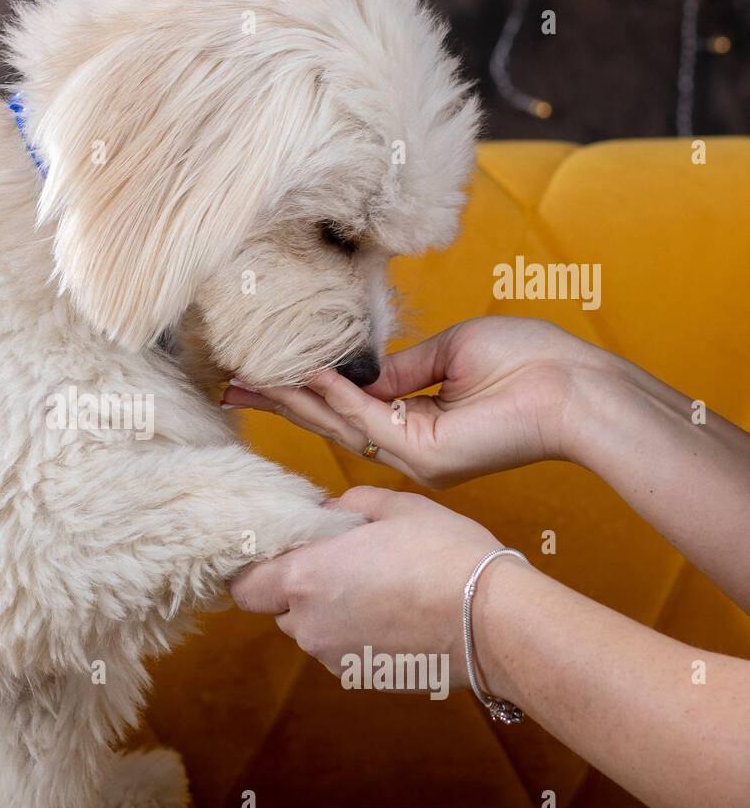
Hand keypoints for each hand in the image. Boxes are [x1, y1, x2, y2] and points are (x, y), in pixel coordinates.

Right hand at [222, 316, 613, 487]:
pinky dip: (336, 395)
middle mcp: (410, 446)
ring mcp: (416, 456)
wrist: (577, 386)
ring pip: (340, 425)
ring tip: (249, 380)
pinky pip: (368, 421)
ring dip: (293, 399)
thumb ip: (402, 367)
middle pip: (330, 421)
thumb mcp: (452, 351)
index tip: (262, 373)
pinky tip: (305, 374)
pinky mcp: (427, 456)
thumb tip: (360, 368)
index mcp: (417, 421)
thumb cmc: (530, 361)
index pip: (347, 406)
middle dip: (280, 401)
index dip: (304, 389)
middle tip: (230, 387)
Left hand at [230, 486, 510, 673]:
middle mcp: (308, 624)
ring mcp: (333, 657)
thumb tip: (326, 513)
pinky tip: (394, 614)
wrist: (493, 621)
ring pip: (311, 630)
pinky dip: (355, 634)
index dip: (256, 571)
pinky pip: (340, 650)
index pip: (244, 586)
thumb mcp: (394, 508)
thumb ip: (346, 507)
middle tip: (340, 564)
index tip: (280, 555)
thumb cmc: (444, 555)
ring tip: (376, 588)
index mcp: (304, 578)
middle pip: (278, 608)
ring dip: (328, 611)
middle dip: (299, 588)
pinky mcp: (360, 677)